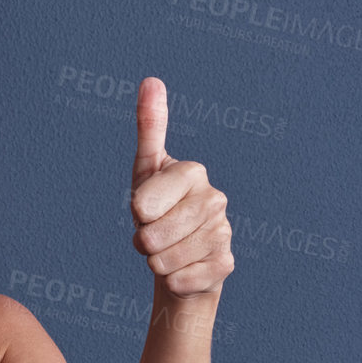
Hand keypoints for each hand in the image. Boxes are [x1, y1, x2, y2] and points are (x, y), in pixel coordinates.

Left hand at [130, 77, 233, 297]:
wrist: (181, 258)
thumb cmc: (160, 211)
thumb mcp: (147, 170)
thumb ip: (150, 127)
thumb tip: (151, 80)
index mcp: (193, 172)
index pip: (143, 204)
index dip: (136, 215)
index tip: (145, 211)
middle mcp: (214, 199)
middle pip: (152, 236)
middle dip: (143, 243)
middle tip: (153, 236)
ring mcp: (223, 232)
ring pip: (164, 261)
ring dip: (156, 263)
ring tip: (167, 251)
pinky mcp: (225, 264)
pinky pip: (182, 280)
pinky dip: (174, 282)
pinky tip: (183, 271)